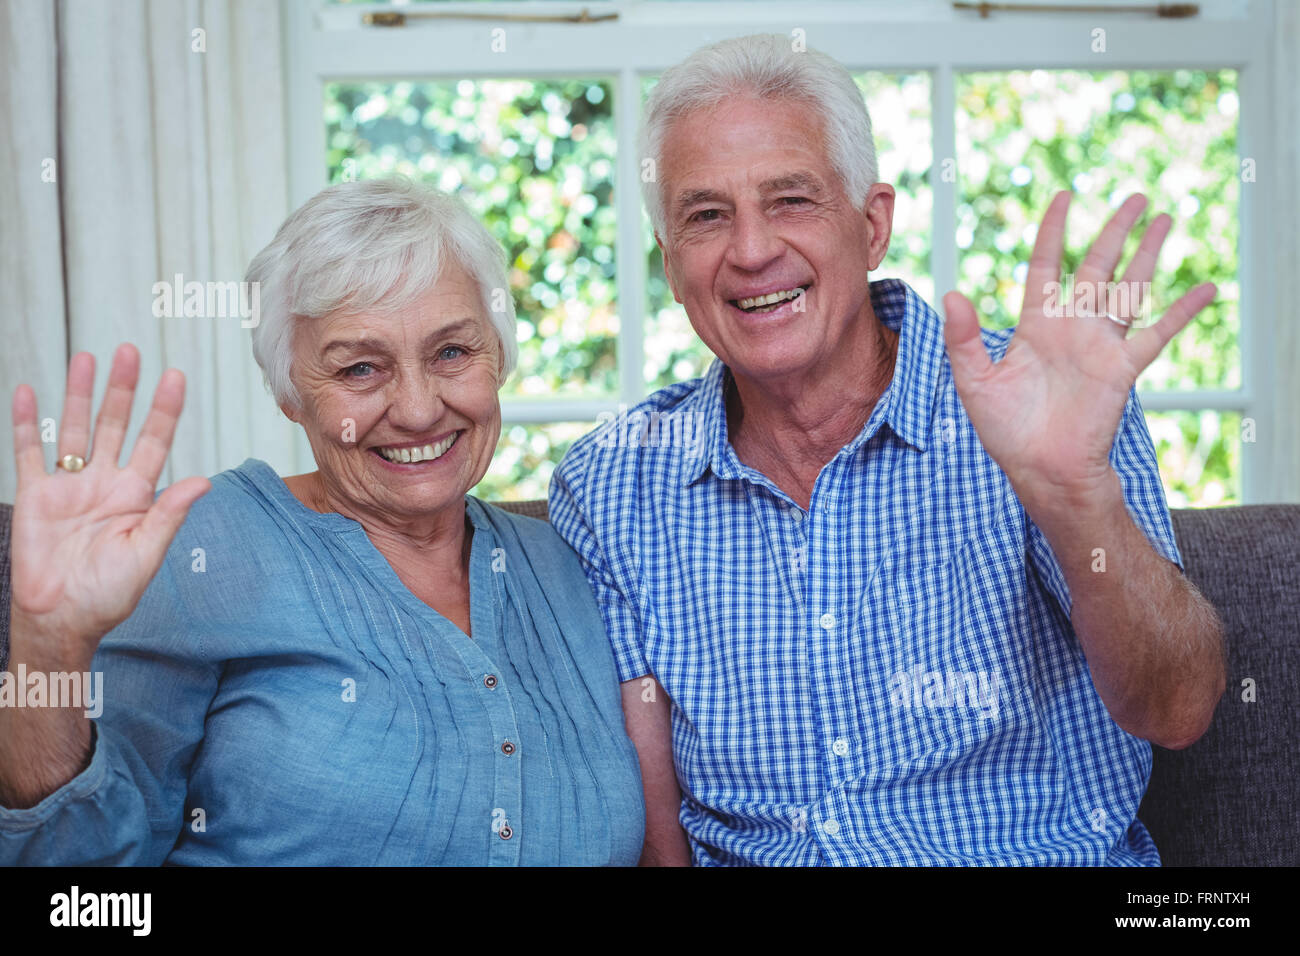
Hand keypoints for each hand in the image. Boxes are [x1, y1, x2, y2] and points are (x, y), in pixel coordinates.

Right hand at [9, 344, 209, 660]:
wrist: (61, 619)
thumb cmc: (108, 596)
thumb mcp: (146, 555)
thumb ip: (168, 515)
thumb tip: (202, 482)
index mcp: (136, 495)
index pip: (154, 441)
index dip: (164, 410)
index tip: (175, 376)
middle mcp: (104, 483)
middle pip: (115, 424)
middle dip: (122, 389)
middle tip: (129, 351)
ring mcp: (69, 486)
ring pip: (74, 428)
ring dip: (79, 394)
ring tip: (86, 357)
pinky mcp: (35, 496)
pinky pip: (30, 452)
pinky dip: (27, 422)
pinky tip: (26, 391)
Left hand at [941, 191, 1215, 511]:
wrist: (1041, 469)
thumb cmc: (1006, 430)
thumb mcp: (974, 381)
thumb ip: (963, 338)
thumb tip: (952, 294)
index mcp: (1035, 325)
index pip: (1044, 265)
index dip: (1053, 231)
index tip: (1064, 197)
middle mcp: (1071, 327)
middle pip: (1096, 266)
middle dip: (1115, 231)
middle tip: (1136, 197)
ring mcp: (1100, 345)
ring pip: (1129, 287)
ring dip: (1148, 254)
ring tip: (1165, 218)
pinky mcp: (1122, 368)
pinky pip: (1157, 333)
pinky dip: (1182, 311)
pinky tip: (1206, 290)